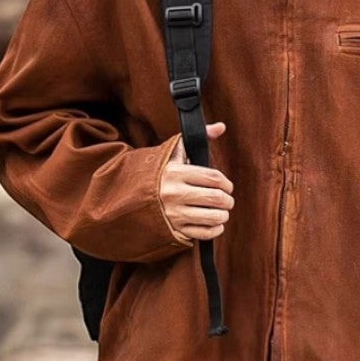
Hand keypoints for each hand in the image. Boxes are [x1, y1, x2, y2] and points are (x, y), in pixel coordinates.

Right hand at [161, 120, 233, 244]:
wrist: (131, 195)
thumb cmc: (159, 172)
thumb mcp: (174, 151)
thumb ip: (199, 137)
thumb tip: (221, 127)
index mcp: (175, 173)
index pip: (213, 177)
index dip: (226, 183)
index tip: (227, 186)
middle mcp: (174, 194)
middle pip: (216, 198)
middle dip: (227, 200)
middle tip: (227, 199)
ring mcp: (174, 213)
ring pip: (212, 217)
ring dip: (223, 214)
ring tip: (221, 211)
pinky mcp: (174, 230)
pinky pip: (204, 233)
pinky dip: (215, 229)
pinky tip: (215, 223)